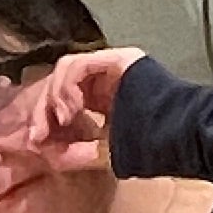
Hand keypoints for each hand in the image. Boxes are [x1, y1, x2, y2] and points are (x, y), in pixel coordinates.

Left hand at [23, 47, 142, 170]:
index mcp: (104, 98)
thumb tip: (45, 153)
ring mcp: (112, 66)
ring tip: (60, 120)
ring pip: (65, 70)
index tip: (36, 141)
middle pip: (60, 83)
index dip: (45, 118)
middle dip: (42, 110)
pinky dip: (66, 87)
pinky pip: (77, 65)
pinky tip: (70, 109)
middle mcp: (106, 79)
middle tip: (38, 134)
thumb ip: (74, 153)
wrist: (176, 138)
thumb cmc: (150, 147)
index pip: (63, 98)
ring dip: (53, 97)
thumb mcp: (102, 153)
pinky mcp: (117, 59)